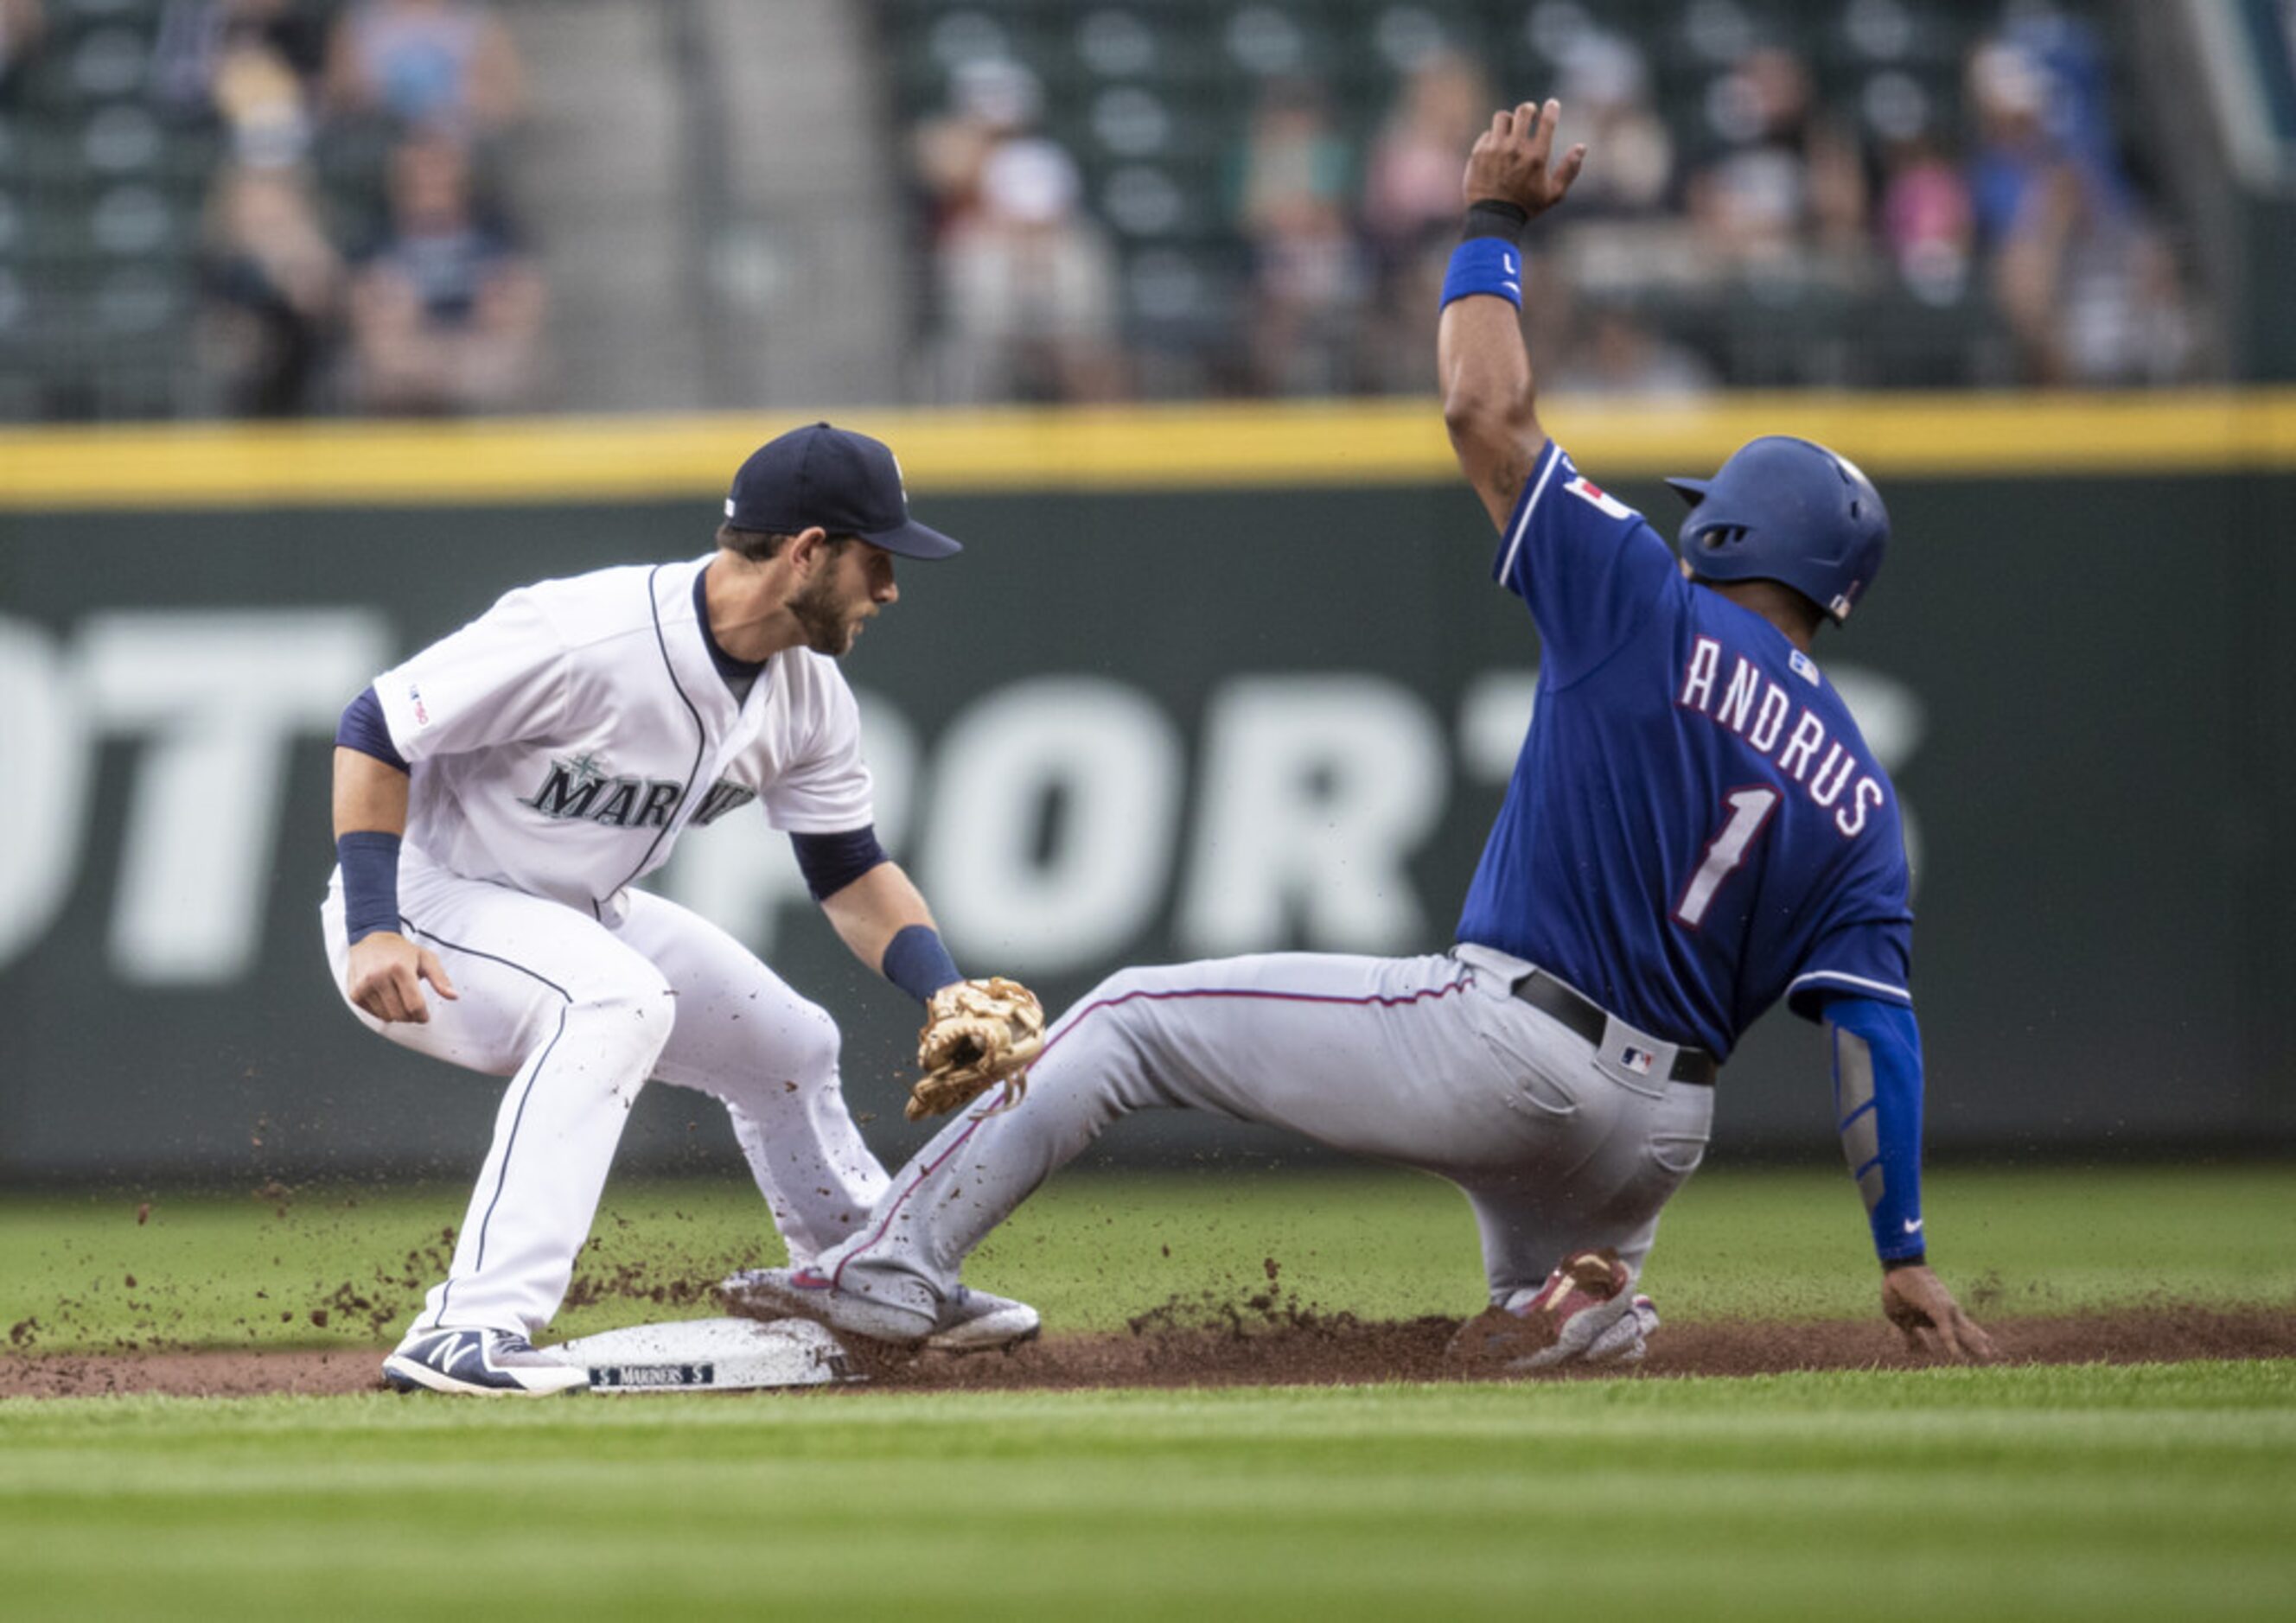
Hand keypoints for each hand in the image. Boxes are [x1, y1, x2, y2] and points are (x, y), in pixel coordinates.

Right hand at [345, 931, 457, 1024]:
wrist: (371, 939)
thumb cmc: (402, 951)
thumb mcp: (426, 958)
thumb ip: (441, 978)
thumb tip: (453, 996)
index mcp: (399, 968)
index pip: (414, 1005)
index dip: (423, 1016)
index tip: (425, 1016)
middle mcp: (378, 977)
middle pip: (401, 1014)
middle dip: (412, 1016)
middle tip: (414, 1008)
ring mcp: (364, 985)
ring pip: (387, 1016)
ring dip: (398, 1014)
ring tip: (400, 998)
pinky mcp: (354, 993)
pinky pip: (374, 1014)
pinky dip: (384, 1011)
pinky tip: (387, 997)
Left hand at [1462, 98, 1585, 219]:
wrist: (1493, 219)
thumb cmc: (1526, 207)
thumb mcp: (1554, 194)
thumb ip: (1570, 170)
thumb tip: (1582, 147)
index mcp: (1537, 156)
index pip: (1547, 121)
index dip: (1552, 108)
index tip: (1552, 105)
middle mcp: (1516, 148)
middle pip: (1523, 111)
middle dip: (1529, 110)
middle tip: (1530, 116)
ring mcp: (1495, 149)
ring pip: (1502, 117)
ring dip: (1509, 121)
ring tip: (1511, 130)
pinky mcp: (1479, 153)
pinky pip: (1487, 133)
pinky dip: (1493, 137)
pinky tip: (1497, 146)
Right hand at [1881, 1264, 1996, 1361]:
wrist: (1898, 1269)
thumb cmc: (1898, 1292)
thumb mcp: (1902, 1320)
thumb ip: (1913, 1337)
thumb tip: (1916, 1354)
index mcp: (1937, 1318)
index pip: (1952, 1335)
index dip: (1957, 1347)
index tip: (1962, 1360)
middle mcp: (1946, 1315)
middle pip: (1964, 1334)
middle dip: (1976, 1347)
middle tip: (1990, 1358)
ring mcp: (1944, 1311)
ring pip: (1962, 1332)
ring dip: (1974, 1345)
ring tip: (1988, 1357)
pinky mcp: (1937, 1309)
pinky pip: (1945, 1330)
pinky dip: (1951, 1343)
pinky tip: (1956, 1356)